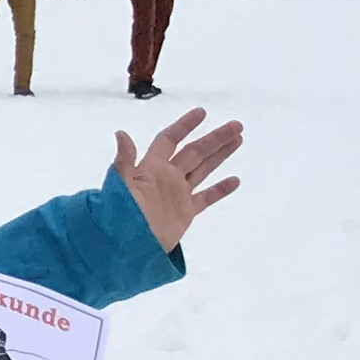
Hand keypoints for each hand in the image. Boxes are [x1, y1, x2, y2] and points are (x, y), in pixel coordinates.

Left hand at [110, 109, 241, 253]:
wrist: (126, 247)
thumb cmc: (120, 215)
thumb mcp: (120, 185)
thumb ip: (124, 160)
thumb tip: (121, 133)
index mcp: (151, 168)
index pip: (169, 140)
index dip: (184, 126)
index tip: (202, 113)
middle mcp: (167, 177)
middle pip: (194, 152)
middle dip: (214, 138)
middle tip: (236, 125)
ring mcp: (177, 194)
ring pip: (203, 169)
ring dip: (220, 155)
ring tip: (239, 139)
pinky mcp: (185, 213)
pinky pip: (206, 198)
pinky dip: (220, 189)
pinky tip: (235, 180)